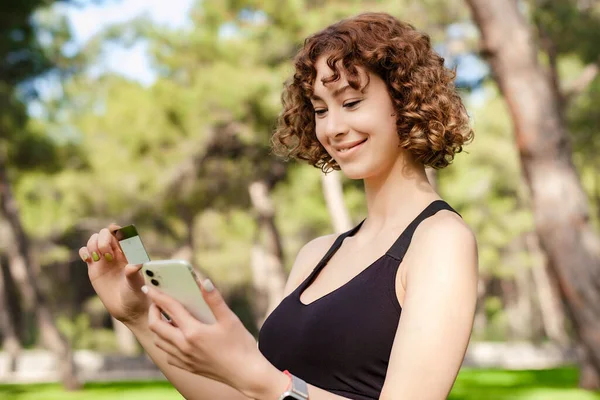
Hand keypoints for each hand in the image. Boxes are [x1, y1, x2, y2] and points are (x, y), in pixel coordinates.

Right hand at [79, 223, 149, 325]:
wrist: (127, 308)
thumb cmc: (136, 294)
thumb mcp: (136, 284)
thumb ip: (134, 273)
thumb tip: (135, 263)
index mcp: (129, 252)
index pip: (121, 233)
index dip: (116, 229)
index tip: (115, 233)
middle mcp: (116, 253)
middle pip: (105, 234)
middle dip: (103, 239)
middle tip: (107, 256)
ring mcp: (104, 259)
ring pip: (94, 240)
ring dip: (93, 244)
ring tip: (98, 259)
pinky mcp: (94, 267)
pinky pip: (85, 252)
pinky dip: (84, 251)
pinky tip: (88, 260)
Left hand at [144, 279, 281, 396]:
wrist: (246, 375)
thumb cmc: (240, 346)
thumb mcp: (229, 319)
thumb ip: (214, 300)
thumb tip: (204, 282)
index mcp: (193, 332)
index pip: (170, 309)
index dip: (158, 296)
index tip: (149, 288)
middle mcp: (184, 346)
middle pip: (156, 326)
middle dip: (153, 311)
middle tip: (157, 302)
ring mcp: (184, 359)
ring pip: (159, 341)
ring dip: (158, 327)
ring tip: (166, 317)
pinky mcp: (188, 367)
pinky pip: (167, 354)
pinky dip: (165, 343)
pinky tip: (176, 337)